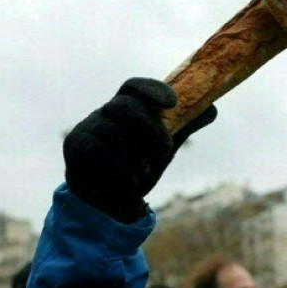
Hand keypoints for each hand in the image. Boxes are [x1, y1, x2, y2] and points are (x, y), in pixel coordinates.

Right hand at [63, 78, 216, 221]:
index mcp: (127, 105)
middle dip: (148, 128)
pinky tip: (132, 181)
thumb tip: (212, 108)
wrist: (111, 201)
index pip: (135, 86)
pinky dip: (119, 167)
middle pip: (124, 106)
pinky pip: (96, 150)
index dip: (153, 90)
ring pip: (110, 130)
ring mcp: (88, 126)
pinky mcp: (74, 146)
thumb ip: (184, 126)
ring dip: (134, 154)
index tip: (173, 103)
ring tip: (145, 171)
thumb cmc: (138, 166)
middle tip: (165, 150)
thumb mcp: (164, 147)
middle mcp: (105, 111)